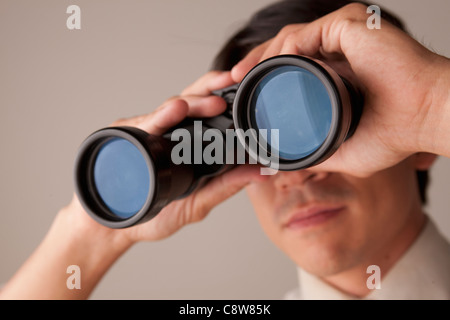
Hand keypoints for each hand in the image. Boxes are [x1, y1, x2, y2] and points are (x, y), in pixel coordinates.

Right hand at [0, 71, 267, 299]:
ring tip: (211, 102)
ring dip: (193, 103)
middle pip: (191, 102)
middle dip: (212, 90)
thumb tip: (263, 172)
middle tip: (232, 82)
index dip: (227, 97)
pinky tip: (174, 110)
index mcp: (189, 143)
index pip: (209, 113)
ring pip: (170, 108)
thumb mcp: (198, 202)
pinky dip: (160, 117)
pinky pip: (144, 125)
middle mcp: (169, 132)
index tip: (247, 88)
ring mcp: (147, 132)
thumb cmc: (155, 212)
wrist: (116, 227)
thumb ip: (227, 186)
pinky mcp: (126, 137)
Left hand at [231, 3, 449, 176]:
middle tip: (233, 79)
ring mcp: (345, 36)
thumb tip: (285, 161)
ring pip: (291, 38)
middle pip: (285, 48)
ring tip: (243, 74)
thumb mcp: (342, 148)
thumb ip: (315, 151)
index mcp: (337, 71)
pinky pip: (309, 32)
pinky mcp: (351, 26)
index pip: (290, 64)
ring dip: (262, 53)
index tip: (242, 91)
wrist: (424, 118)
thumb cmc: (394, 134)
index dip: (263, 75)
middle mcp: (339, 50)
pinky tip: (271, 63)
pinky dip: (287, 46)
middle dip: (255, 61)